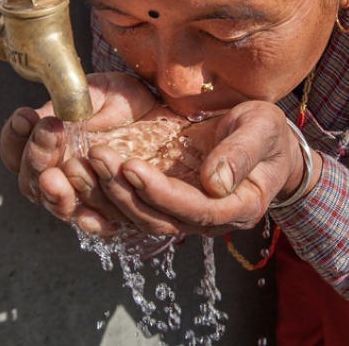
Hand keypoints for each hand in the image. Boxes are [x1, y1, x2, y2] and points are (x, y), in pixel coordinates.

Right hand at [0, 72, 162, 232]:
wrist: (176, 118)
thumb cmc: (135, 106)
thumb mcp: (102, 94)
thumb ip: (72, 103)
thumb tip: (44, 114)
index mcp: (52, 149)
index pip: (17, 154)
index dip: (14, 139)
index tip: (25, 116)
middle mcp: (64, 179)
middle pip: (34, 185)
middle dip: (38, 158)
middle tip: (50, 130)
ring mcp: (90, 200)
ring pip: (64, 208)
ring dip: (64, 188)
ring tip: (73, 166)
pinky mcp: (122, 215)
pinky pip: (102, 226)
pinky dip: (96, 221)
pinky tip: (99, 216)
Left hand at [91, 101, 319, 236]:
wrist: (265, 143)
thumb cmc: (268, 134)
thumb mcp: (263, 130)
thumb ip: (241, 153)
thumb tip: (215, 181)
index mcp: (238, 206)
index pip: (196, 209)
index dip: (161, 193)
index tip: (131, 167)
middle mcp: (208, 219)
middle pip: (160, 219)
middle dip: (125, 192)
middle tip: (97, 158)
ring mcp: (185, 214)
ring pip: (139, 218)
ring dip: (108, 194)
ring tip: (83, 163)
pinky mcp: (166, 203)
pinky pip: (131, 208)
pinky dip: (103, 197)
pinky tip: (80, 178)